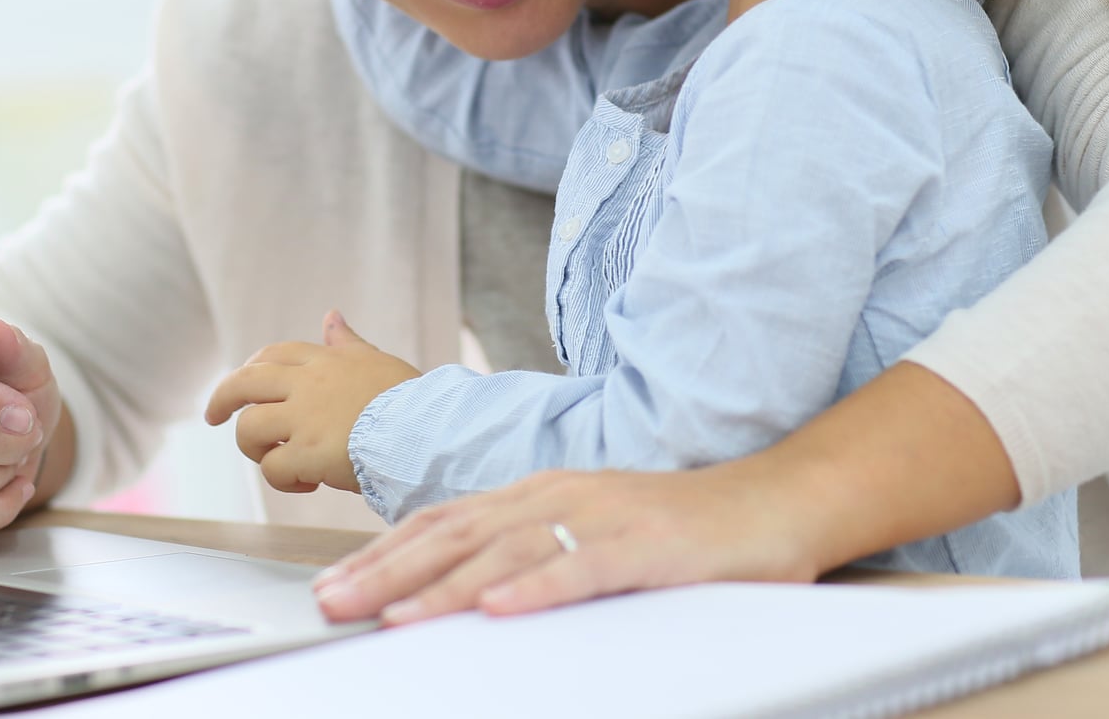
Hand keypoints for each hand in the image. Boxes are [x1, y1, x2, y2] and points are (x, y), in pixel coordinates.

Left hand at [204, 311, 420, 494]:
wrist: (427, 429)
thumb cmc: (410, 400)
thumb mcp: (375, 361)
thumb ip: (347, 343)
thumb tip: (332, 314)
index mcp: (325, 363)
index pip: (273, 355)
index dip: (250, 368)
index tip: (241, 385)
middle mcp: (307, 385)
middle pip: (243, 383)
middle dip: (221, 399)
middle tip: (213, 418)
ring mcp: (304, 419)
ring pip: (249, 428)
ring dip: (255, 448)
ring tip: (278, 460)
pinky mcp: (307, 453)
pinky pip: (272, 469)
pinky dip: (282, 480)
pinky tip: (307, 484)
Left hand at [311, 461, 824, 624]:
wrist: (775, 501)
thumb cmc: (681, 527)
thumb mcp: (589, 531)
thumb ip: (530, 550)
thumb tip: (463, 588)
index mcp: (541, 491)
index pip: (445, 522)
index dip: (383, 554)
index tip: (333, 586)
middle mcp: (560, 495)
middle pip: (458, 534)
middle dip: (388, 572)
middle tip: (335, 604)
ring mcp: (603, 518)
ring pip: (508, 553)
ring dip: (444, 586)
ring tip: (395, 616)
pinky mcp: (649, 548)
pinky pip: (583, 569)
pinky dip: (538, 589)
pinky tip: (501, 610)